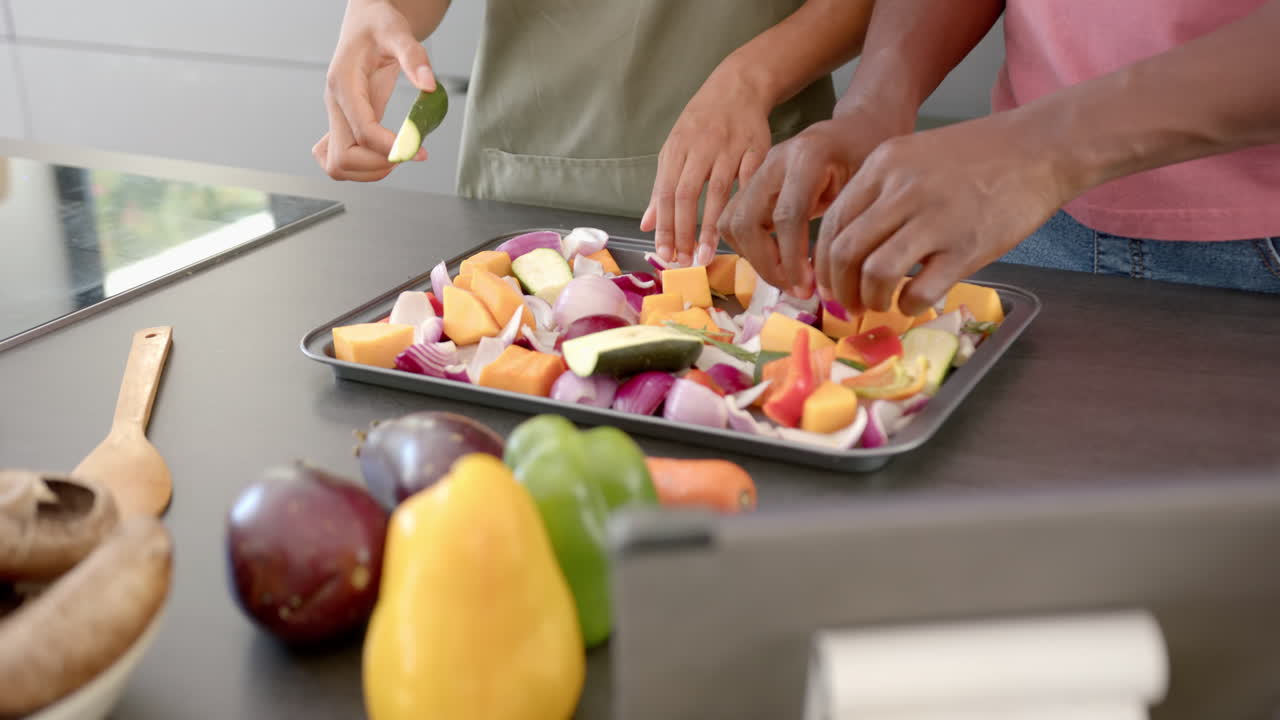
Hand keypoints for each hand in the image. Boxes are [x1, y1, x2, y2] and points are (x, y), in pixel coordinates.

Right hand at [313, 0, 434, 181]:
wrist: (365, 21)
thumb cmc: (378, 24)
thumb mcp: (398, 31)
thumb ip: (414, 56)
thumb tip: (429, 86)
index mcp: (343, 83)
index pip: (362, 132)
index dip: (391, 148)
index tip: (418, 150)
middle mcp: (334, 104)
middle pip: (341, 158)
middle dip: (377, 165)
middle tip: (407, 153)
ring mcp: (336, 116)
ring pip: (337, 165)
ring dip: (369, 171)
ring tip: (399, 155)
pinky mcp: (343, 123)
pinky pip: (339, 158)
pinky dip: (361, 167)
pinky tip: (385, 155)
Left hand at [640, 74, 771, 266]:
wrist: (738, 87)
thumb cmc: (702, 124)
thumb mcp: (675, 149)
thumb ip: (661, 188)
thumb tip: (646, 225)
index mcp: (676, 149)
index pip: (664, 193)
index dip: (664, 227)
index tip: (665, 254)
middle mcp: (699, 147)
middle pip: (686, 194)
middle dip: (684, 232)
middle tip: (685, 262)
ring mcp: (729, 147)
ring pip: (717, 191)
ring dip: (711, 226)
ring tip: (707, 255)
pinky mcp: (756, 147)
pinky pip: (749, 180)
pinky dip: (744, 204)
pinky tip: (741, 228)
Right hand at [717, 110, 908, 296]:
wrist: (857, 129)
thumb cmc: (870, 157)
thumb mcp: (870, 185)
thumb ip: (847, 224)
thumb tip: (833, 278)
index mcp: (808, 156)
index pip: (787, 215)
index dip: (792, 259)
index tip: (807, 289)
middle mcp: (775, 160)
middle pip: (747, 221)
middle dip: (766, 264)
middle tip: (794, 289)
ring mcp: (759, 170)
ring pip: (732, 222)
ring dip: (753, 258)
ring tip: (786, 279)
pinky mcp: (752, 183)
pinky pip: (734, 221)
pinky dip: (749, 248)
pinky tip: (778, 262)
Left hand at [813, 112, 1076, 316]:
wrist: (1041, 147)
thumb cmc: (978, 156)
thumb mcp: (916, 156)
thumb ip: (881, 192)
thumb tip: (850, 244)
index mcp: (883, 165)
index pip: (833, 222)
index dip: (823, 261)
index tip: (830, 280)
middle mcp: (902, 190)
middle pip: (844, 251)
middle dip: (838, 287)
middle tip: (848, 302)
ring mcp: (935, 218)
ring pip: (874, 272)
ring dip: (869, 298)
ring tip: (878, 304)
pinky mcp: (967, 247)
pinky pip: (919, 290)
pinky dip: (907, 304)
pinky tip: (911, 302)